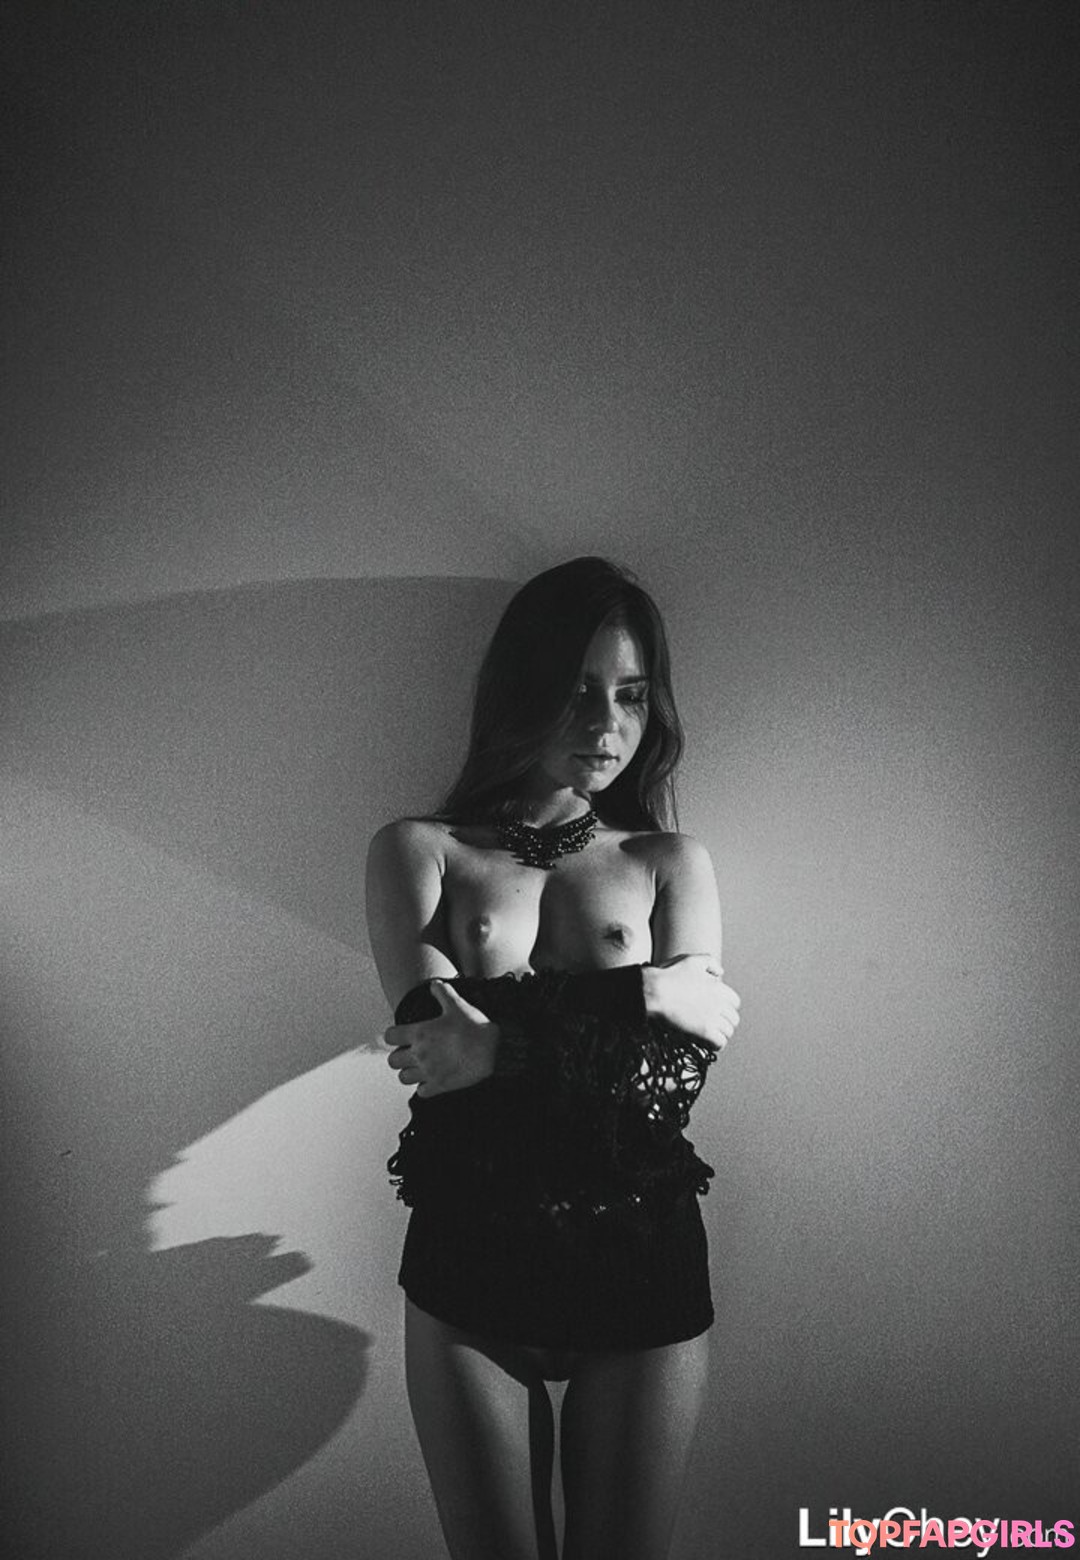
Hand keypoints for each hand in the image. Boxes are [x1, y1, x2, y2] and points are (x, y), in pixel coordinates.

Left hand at [384, 981, 499, 1097]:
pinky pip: (421, 1092)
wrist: (494, 1051)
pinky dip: (424, 1087)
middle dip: (399, 1056)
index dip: (393, 1035)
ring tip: (420, 1067)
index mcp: (420, 1033)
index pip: (390, 1037)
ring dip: (409, 1072)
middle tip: (410, 1053)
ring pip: (403, 1078)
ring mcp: (428, 1072)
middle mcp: (419, 1054)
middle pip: (392, 1061)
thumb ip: (443, 993)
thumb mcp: (457, 1005)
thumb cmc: (475, 1027)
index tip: (401, 1035)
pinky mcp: (439, 1086)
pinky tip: (433, 1078)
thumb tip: (434, 984)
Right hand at [643, 953, 740, 1048]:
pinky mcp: (704, 1031)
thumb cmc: (668, 976)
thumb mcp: (692, 960)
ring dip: (720, 1034)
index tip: (718, 1011)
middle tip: (713, 1024)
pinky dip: (715, 1044)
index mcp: (718, 987)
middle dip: (725, 1022)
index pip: (735, 1002)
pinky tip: (707, 1042)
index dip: (727, 1008)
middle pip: (733, 1019)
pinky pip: (720, 1043)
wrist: (653, 992)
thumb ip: (710, 962)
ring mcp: (712, 1017)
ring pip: (728, 1032)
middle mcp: (719, 1003)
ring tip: (710, 1035)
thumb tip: (721, 972)